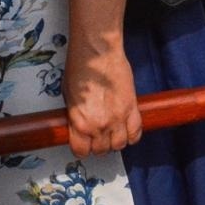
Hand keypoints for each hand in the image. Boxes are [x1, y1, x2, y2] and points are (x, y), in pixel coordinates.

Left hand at [65, 43, 141, 157]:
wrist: (98, 54)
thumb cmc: (81, 68)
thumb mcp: (68, 98)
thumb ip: (75, 117)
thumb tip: (79, 125)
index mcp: (80, 123)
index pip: (82, 151)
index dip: (83, 148)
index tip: (84, 143)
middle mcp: (99, 125)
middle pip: (102, 150)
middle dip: (99, 144)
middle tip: (98, 135)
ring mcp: (118, 117)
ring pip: (120, 144)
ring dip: (116, 141)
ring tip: (113, 132)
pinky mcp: (132, 107)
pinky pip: (136, 131)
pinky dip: (132, 134)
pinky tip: (127, 129)